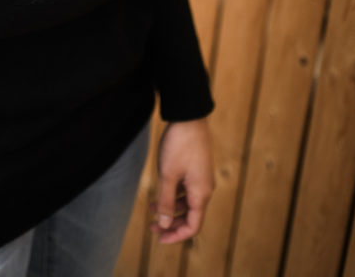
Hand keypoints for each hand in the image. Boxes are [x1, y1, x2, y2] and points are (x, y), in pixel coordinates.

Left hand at [151, 119, 213, 243]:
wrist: (189, 117)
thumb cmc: (179, 144)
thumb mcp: (168, 174)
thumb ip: (166, 200)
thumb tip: (164, 223)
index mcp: (201, 194)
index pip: (193, 226)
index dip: (176, 235)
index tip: (159, 238)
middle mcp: (204, 189)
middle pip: (191, 216)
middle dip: (171, 224)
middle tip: (151, 227)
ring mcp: (201, 178)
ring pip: (187, 203)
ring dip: (170, 209)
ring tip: (150, 209)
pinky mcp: (196, 169)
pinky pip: (187, 190)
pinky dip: (174, 196)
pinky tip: (159, 193)